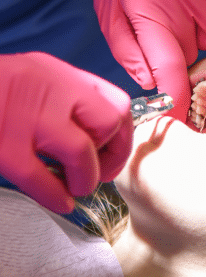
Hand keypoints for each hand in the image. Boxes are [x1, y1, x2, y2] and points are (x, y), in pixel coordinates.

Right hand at [0, 52, 132, 213]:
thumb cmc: (2, 90)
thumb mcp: (42, 79)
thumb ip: (71, 99)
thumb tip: (101, 135)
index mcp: (63, 75)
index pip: (118, 102)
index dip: (123, 135)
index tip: (114, 154)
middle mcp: (52, 87)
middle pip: (110, 120)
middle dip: (113, 154)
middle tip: (100, 172)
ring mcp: (27, 115)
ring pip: (81, 150)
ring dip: (87, 178)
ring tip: (78, 187)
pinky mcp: (3, 144)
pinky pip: (40, 177)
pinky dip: (56, 196)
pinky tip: (60, 202)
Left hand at [93, 0, 205, 121]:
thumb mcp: (109, 7)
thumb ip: (128, 49)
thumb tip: (151, 82)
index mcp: (146, 7)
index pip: (167, 64)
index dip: (176, 96)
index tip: (182, 118)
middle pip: (191, 54)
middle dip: (178, 48)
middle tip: (165, 20)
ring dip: (197, 30)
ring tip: (181, 2)